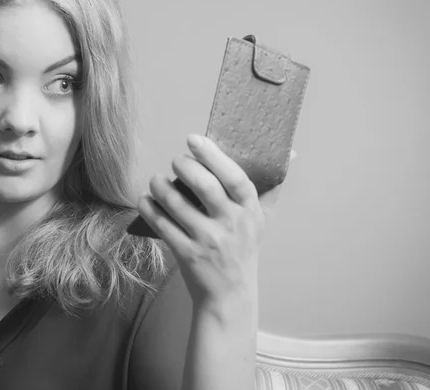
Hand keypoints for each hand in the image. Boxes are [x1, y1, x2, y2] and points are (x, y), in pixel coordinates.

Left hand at [136, 134, 293, 311]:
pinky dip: (150, 209)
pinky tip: (145, 199)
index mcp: (250, 211)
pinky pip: (163, 225)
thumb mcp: (260, 220)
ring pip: (179, 205)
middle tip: (176, 160)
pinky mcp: (187, 254)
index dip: (213, 155)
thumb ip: (270, 187)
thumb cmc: (243, 250)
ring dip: (162, 187)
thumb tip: (290, 152)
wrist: (231, 295)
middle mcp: (231, 225)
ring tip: (157, 180)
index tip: (194, 140)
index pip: (236, 177)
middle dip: (185, 167)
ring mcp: (208, 241)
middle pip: (205, 187)